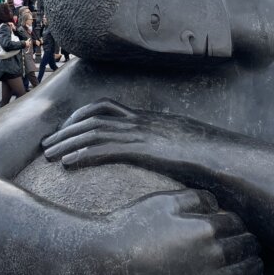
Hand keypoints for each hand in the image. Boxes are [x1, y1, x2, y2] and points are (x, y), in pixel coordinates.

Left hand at [42, 98, 220, 170]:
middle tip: (46, 146)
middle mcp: (141, 121)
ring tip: (49, 156)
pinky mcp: (144, 150)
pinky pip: (106, 150)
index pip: (105, 108)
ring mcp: (142, 134)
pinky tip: (68, 166)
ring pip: (93, 132)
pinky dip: (82, 155)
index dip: (80, 118)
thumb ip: (167, 149)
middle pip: (92, 117)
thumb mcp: (183, 147)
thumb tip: (162, 160)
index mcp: (147, 119)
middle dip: (65, 131)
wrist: (227, 158)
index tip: (65, 133)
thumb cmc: (211, 158)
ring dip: (67, 143)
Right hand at [95, 188, 263, 274]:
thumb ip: (194, 198)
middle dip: (247, 242)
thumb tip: (217, 203)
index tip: (230, 227)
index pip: (236, 222)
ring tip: (250, 262)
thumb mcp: (159, 203)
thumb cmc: (129, 234)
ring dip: (254, 264)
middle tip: (245, 243)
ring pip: (252, 270)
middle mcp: (215, 255)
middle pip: (247, 245)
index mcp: (205, 227)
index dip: (234, 223)